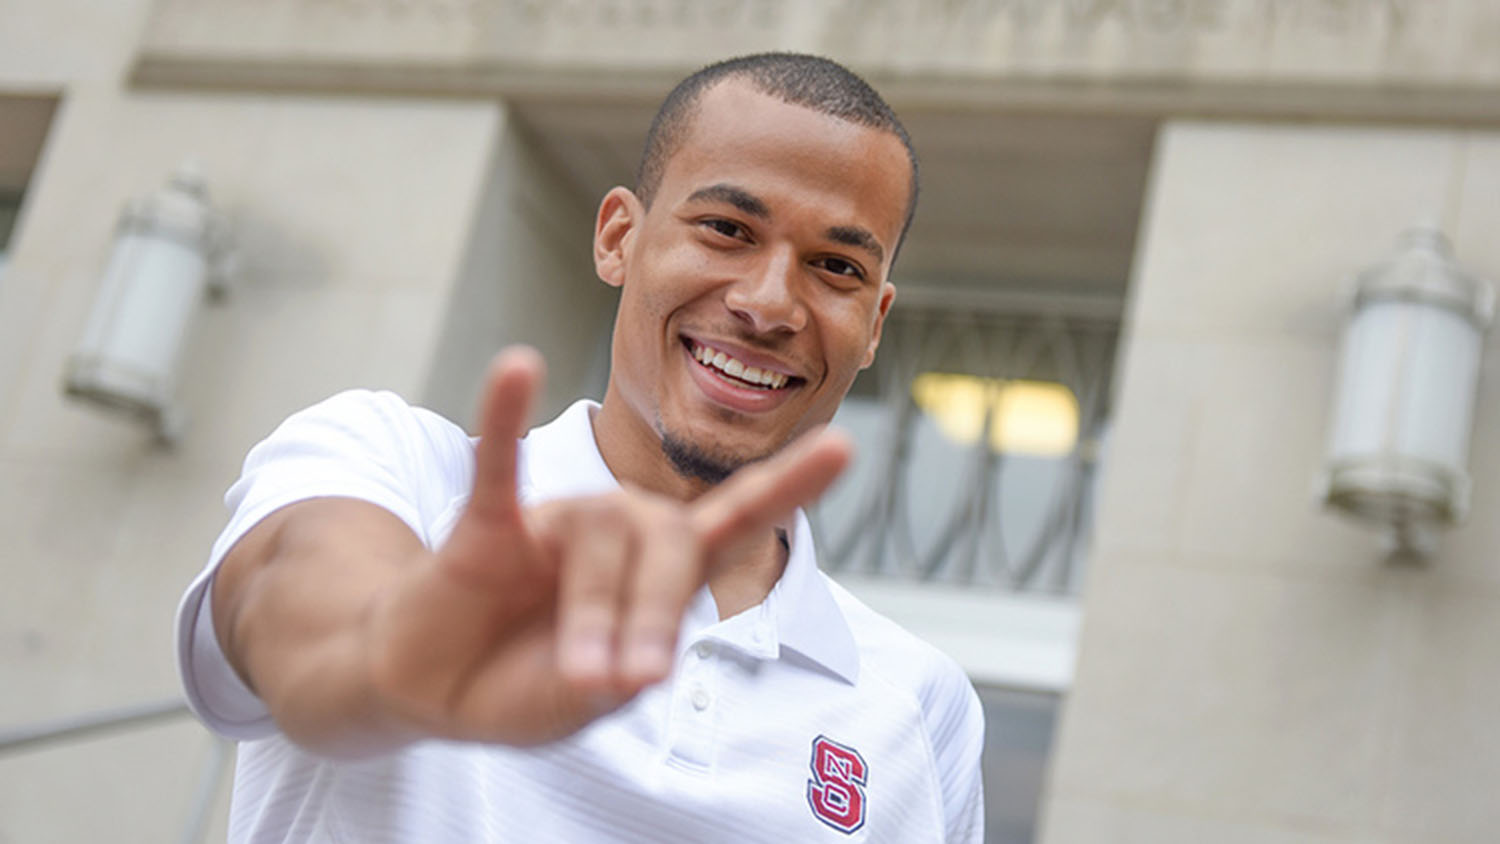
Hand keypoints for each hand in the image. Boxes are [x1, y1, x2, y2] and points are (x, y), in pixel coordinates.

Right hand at [363, 346, 850, 745]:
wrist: (436, 686)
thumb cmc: (524, 684)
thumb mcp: (582, 703)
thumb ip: (612, 684)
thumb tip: (635, 668)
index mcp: (660, 574)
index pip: (735, 521)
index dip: (786, 486)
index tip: (842, 445)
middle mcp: (619, 532)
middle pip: (667, 540)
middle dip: (655, 612)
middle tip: (630, 680)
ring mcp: (555, 523)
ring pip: (598, 533)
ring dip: (593, 609)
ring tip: (578, 676)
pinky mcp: (489, 524)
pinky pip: (500, 465)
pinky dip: (506, 418)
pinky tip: (516, 367)